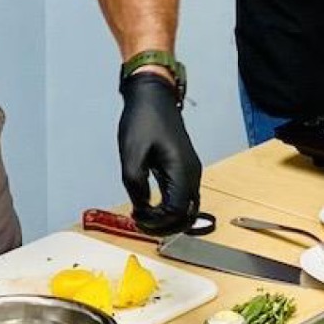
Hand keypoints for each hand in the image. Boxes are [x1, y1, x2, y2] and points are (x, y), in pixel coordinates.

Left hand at [117, 72, 201, 234]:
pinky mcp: (186, 168)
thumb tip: (141, 206)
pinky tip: (151, 206)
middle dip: (164, 226)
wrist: (154, 96)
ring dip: (168, 220)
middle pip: (187, 216)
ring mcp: (191, 171)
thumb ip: (135, 184)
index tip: (136, 217)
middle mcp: (192, 174)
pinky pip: (183, 198)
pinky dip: (170, 209)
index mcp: (181, 170)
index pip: (176, 212)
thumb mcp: (131, 153)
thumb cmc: (143, 120)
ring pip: (188, 209)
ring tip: (145, 218)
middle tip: (141, 224)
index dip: (156, 222)